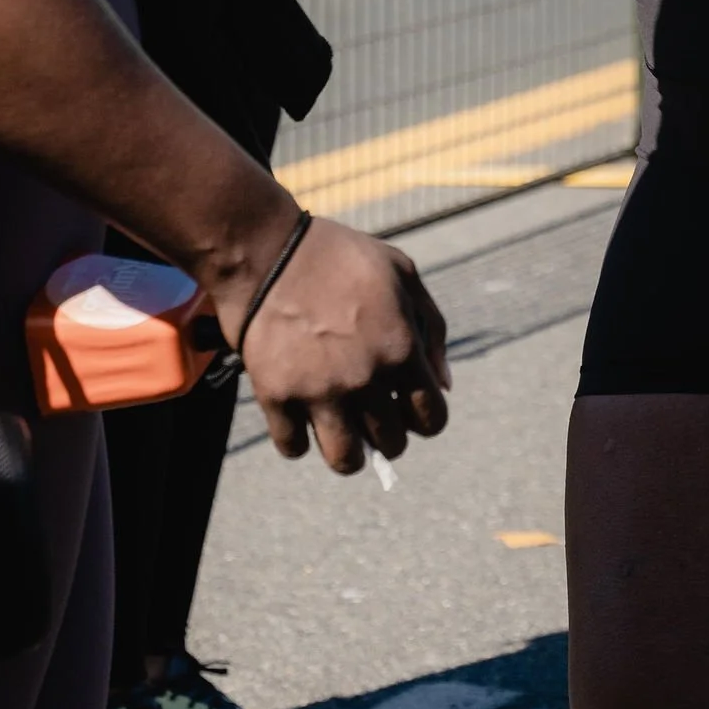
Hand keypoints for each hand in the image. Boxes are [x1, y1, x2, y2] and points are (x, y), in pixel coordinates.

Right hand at [206, 212, 450, 471]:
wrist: (264, 248)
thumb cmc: (338, 255)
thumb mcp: (402, 273)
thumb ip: (432, 328)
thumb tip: (443, 384)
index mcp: (402, 349)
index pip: (431, 419)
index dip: (425, 420)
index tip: (410, 412)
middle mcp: (365, 378)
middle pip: (391, 443)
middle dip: (387, 436)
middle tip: (372, 419)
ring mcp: (319, 390)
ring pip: (345, 460)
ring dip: (348, 455)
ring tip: (342, 437)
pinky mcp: (276, 395)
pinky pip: (293, 446)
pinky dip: (298, 441)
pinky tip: (300, 420)